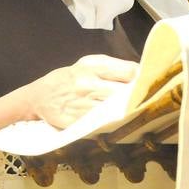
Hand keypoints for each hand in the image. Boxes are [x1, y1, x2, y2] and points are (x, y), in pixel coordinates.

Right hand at [0, 54, 137, 130]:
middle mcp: (86, 84)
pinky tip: (116, 120)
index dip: (144, 78)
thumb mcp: (86, 65)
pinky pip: (102, 123)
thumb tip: (141, 73)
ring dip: (127, 112)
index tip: (151, 82)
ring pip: (116, 110)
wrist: (37, 97)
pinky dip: (112, 123)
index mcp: (91, 66)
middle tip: (148, 99)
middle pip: (125, 93)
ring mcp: (81, 104)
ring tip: (134, 111)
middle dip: (138, 97)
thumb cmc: (67, 79)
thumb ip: (112, 67)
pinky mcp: (76, 121)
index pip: (129, 71)